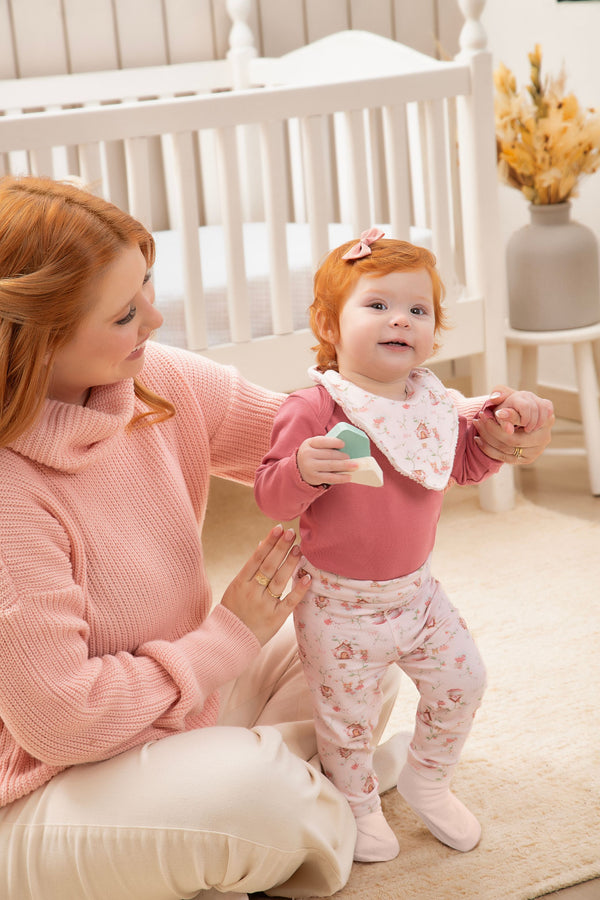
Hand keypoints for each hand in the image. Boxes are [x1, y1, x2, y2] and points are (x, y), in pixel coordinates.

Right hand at [220, 524, 310, 645]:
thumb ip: (250, 568)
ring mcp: (264, 606)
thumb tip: (262, 543)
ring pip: (279, 581)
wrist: (228, 640)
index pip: (256, 558)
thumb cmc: (234, 609)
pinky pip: (289, 602)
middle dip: (281, 548)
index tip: (279, 528)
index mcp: (240, 583)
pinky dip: (299, 590)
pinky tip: (307, 577)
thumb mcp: (236, 587)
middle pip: (269, 567)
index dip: (268, 543)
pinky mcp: (275, 619)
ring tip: (299, 549)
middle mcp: (252, 593)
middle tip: (292, 533)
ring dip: (290, 564)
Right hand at [297, 435, 356, 485]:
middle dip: (342, 456)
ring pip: (331, 466)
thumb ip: (325, 445)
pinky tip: (349, 477)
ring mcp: (310, 467)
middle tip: (351, 458)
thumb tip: (346, 447)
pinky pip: (330, 478)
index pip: (322, 442)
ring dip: (345, 466)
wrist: (298, 469)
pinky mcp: (314, 477)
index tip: (343, 444)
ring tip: (355, 466)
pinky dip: (341, 477)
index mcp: (309, 443)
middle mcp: (307, 454)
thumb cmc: (312, 455)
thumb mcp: (314, 446)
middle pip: (329, 455)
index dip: (333, 442)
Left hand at [473, 387, 554, 464]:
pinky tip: (478, 440)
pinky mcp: (528, 459)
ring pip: (508, 448)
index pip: (526, 417)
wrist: (518, 419)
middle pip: (515, 438)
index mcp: (545, 415)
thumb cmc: (513, 404)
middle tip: (478, 419)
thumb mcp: (509, 395)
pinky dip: (489, 449)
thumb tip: (495, 397)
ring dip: (488, 438)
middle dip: (493, 429)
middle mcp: (545, 434)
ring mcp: (538, 449)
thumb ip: (502, 392)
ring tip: (477, 426)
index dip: (510, 416)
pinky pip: (505, 458)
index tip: (496, 413)